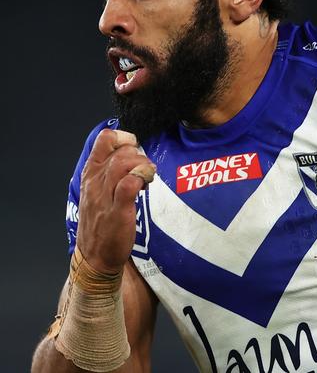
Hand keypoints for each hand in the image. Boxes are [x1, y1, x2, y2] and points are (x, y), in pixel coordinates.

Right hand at [75, 129, 155, 274]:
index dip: (124, 138)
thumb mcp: (98, 192)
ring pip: (122, 164)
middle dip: (138, 154)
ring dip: (141, 165)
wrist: (95, 256)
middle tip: (145, 168)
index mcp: (90, 175)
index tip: (135, 150)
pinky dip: (140, 179)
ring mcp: (104, 196)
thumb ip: (110, 172)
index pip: (104, 140)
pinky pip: (128, 185)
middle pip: (119, 150)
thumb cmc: (101, 223)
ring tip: (147, 176)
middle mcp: (95, 182)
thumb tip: (131, 155)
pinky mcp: (117, 211)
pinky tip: (145, 186)